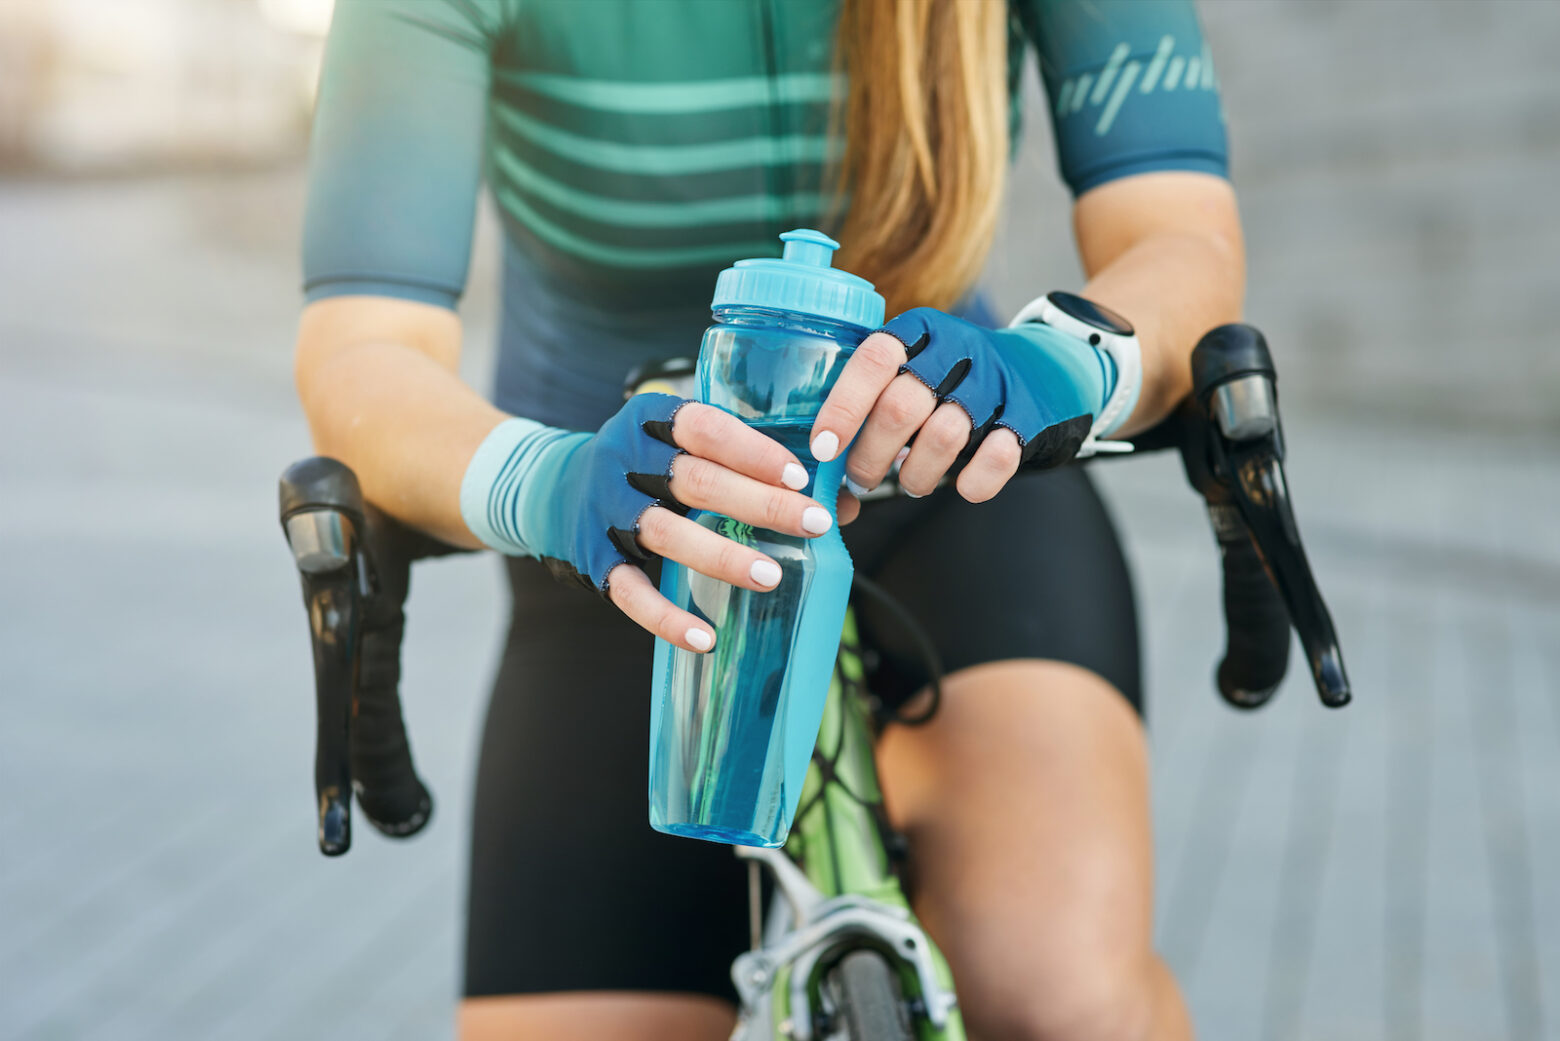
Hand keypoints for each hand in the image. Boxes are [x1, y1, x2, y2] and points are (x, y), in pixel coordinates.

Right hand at [464, 393, 832, 653]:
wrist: (549, 487)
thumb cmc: (643, 462)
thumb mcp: (674, 440)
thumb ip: (739, 458)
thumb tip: (833, 494)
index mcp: (650, 421)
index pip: (705, 428)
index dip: (752, 449)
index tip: (800, 474)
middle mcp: (624, 461)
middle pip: (697, 482)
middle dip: (760, 503)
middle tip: (814, 522)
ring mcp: (606, 513)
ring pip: (668, 535)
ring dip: (721, 556)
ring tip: (770, 575)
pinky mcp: (594, 560)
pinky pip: (632, 594)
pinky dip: (667, 619)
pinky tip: (705, 638)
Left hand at [808, 308, 1113, 501]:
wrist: (1046, 368)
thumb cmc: (956, 379)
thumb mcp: (915, 367)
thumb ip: (873, 400)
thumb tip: (819, 464)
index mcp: (919, 331)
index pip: (874, 359)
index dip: (843, 407)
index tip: (823, 448)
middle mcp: (958, 349)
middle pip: (901, 406)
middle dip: (870, 456)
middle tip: (860, 480)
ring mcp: (997, 382)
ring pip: (944, 435)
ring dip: (916, 474)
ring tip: (908, 484)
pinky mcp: (1030, 415)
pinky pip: (996, 457)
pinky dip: (974, 481)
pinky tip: (962, 485)